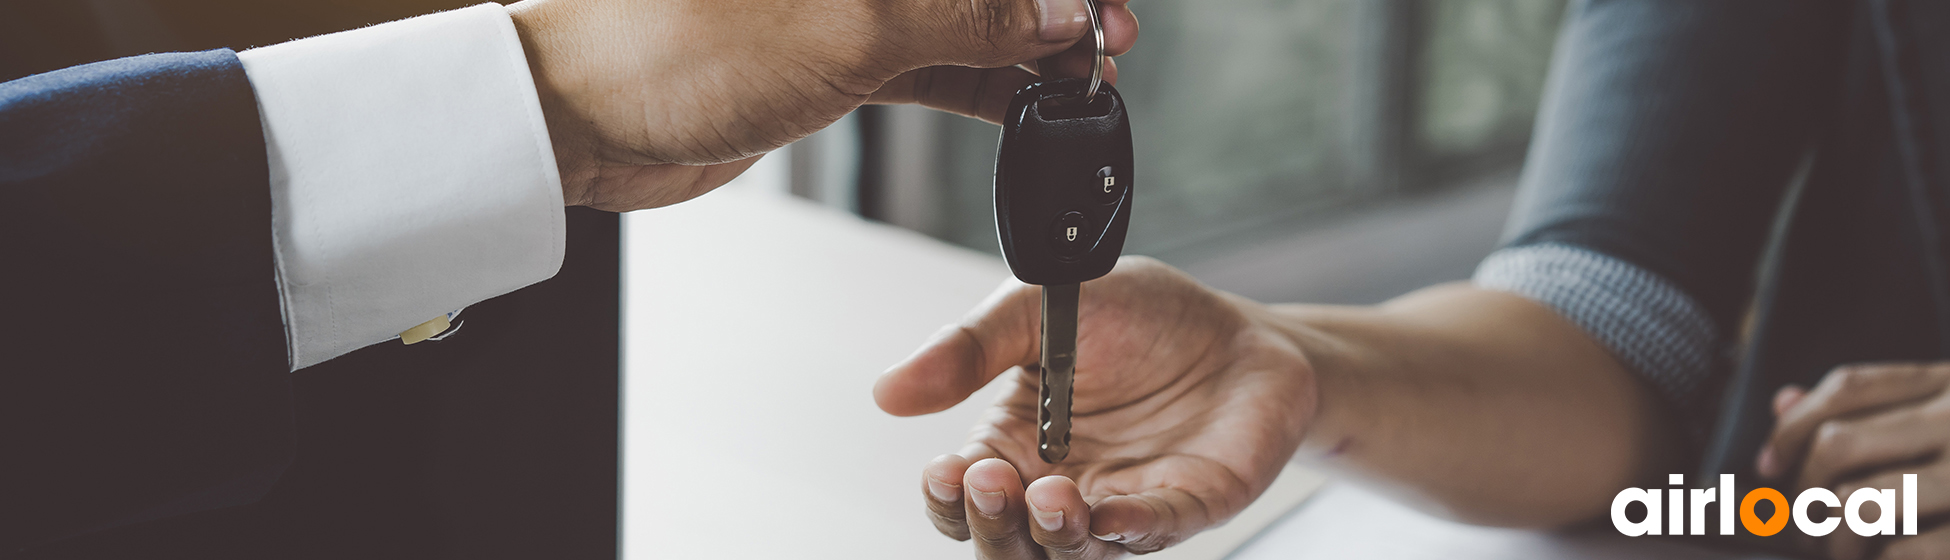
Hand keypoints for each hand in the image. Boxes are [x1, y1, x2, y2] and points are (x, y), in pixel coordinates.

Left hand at [505, 0, 1138, 210]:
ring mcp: (840, 3)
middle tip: (1106, 42)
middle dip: (1045, 3)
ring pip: (957, 15)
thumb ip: (964, 15)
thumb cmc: (671, 47)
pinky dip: (977, 80)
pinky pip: (925, 59)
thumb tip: (1055, 11)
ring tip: (1083, 78)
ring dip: (1021, 45)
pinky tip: (1026, 100)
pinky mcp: (827, 55)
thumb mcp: (847, 28)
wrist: (580, 120)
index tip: (1098, 2)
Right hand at [874, 257, 1315, 557]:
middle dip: (989, 523)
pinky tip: (1108, 516)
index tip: (946, 468)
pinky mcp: (1182, 507)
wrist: (1242, 327)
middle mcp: (1060, 486)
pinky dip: (1125, 532)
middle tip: (988, 481)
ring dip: (1051, 534)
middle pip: (1005, 540)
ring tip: (1050, 495)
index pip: (962, 496)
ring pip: (1067, 552)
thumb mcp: (1039, 307)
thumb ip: (969, 349)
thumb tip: (889, 393)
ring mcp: (1120, 505)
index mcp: (1015, 444)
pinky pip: (1148, 535)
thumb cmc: (1140, 317)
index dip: (946, 495)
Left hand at [1756, 363, 1949, 559]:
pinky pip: (1903, 551)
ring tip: (1837, 552)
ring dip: (1833, 537)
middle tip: (1802, 525)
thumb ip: (1862, 407)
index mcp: (1946, 384)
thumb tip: (1784, 401)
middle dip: (1804, 491)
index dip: (1792, 427)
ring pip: (1860, 501)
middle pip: (1839, 443)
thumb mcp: (1933, 418)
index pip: (1847, 387)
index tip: (1767, 466)